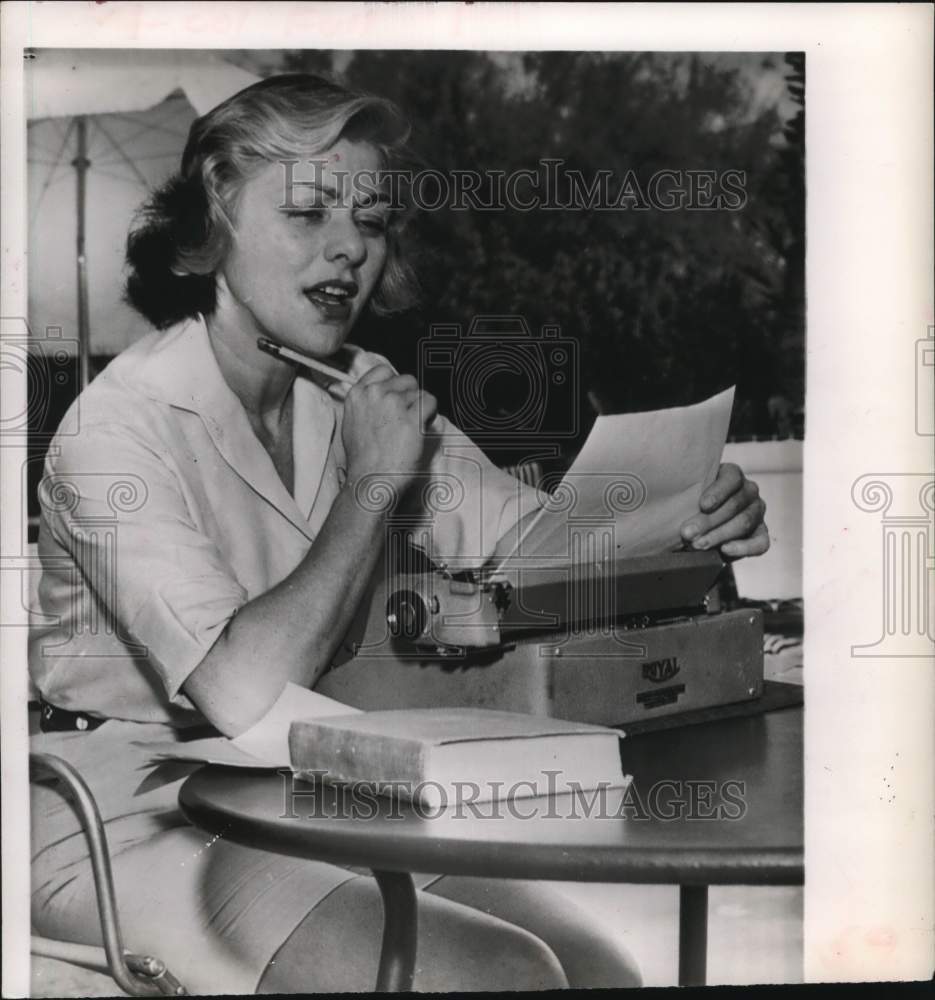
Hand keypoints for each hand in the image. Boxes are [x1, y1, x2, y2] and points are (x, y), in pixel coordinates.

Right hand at [341, 365, 437, 486]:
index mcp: (358, 394)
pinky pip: (430, 402)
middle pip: (405, 380)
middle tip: (405, 419)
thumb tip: (381, 397)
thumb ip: (365, 404)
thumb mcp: (352, 423)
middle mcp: (375, 394)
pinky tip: (420, 429)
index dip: (394, 385)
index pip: (383, 371)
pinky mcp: (412, 418)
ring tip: (410, 429)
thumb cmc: (363, 459)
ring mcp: (394, 405)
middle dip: (409, 397)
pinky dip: (430, 414)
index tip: (397, 398)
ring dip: (420, 408)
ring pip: (419, 392)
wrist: (371, 480)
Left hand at [679, 462, 768, 558]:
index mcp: (732, 474)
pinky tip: (725, 550)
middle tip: (688, 533)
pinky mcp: (761, 534)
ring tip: (697, 544)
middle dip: (709, 521)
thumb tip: (674, 505)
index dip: (718, 492)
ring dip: (719, 535)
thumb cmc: (690, 505)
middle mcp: (748, 491)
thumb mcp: (688, 495)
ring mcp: (757, 512)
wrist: (698, 527)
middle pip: (735, 505)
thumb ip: (686, 496)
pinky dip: (743, 547)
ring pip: (744, 522)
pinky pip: (760, 543)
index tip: (702, 505)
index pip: (732, 478)